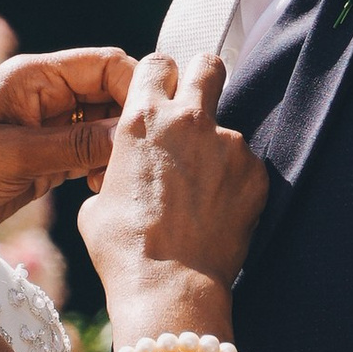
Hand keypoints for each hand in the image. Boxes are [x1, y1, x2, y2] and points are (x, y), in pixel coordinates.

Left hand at [0, 45, 133, 228]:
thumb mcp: (14, 157)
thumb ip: (75, 145)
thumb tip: (132, 135)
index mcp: (34, 75)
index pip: (105, 64)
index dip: (135, 87)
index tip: (152, 123)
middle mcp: (47, 94)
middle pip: (113, 93)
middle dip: (132, 122)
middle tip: (141, 159)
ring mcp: (51, 126)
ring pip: (108, 127)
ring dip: (120, 150)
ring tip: (118, 179)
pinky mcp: (50, 158)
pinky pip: (93, 154)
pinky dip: (105, 168)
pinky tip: (104, 189)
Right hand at [76, 50, 268, 328]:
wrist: (170, 288)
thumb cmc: (124, 250)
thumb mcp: (97, 202)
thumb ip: (117, 169)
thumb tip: (122, 171)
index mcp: (143, 118)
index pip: (158, 64)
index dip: (161, 80)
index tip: (162, 98)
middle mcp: (189, 119)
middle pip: (208, 65)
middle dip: (203, 79)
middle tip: (197, 112)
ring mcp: (229, 144)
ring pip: (227, 129)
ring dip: (217, 150)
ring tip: (202, 194)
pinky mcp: (256, 173)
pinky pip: (246, 166)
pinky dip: (235, 183)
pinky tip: (219, 213)